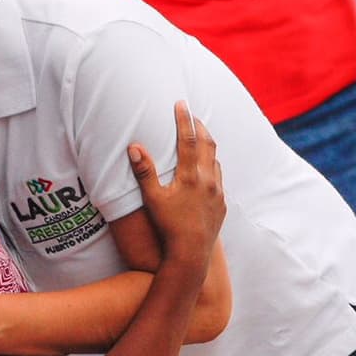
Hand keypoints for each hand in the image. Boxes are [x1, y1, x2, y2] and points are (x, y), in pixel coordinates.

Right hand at [131, 101, 224, 266]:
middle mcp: (207, 179)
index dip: (184, 119)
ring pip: (215, 159)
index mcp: (190, 175)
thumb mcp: (152, 198)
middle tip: (193, 115)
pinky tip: (208, 168)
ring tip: (202, 136)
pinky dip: (213, 165)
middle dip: (200, 126)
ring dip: (208, 144)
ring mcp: (217, 191)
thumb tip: (134, 147)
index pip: (188, 139)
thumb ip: (145, 171)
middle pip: (207, 144)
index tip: (181, 103)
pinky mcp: (221, 203)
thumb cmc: (168, 225)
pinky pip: (219, 177)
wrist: (191, 252)